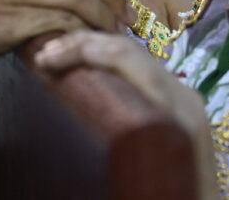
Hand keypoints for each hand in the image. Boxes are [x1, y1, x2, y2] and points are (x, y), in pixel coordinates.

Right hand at [34, 31, 218, 199]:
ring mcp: (185, 100)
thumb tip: (62, 138)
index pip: (126, 59)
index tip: (43, 59)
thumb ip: (119, 140)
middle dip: (83, 43)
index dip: (81, 50)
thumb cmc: (179, 197)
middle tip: (43, 52)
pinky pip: (142, 74)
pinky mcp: (180, 108)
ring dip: (96, 51)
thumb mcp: (142, 185)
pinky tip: (86, 72)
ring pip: (136, 59)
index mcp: (177, 112)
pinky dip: (110, 65)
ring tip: (57, 55)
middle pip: (130, 51)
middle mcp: (184, 97)